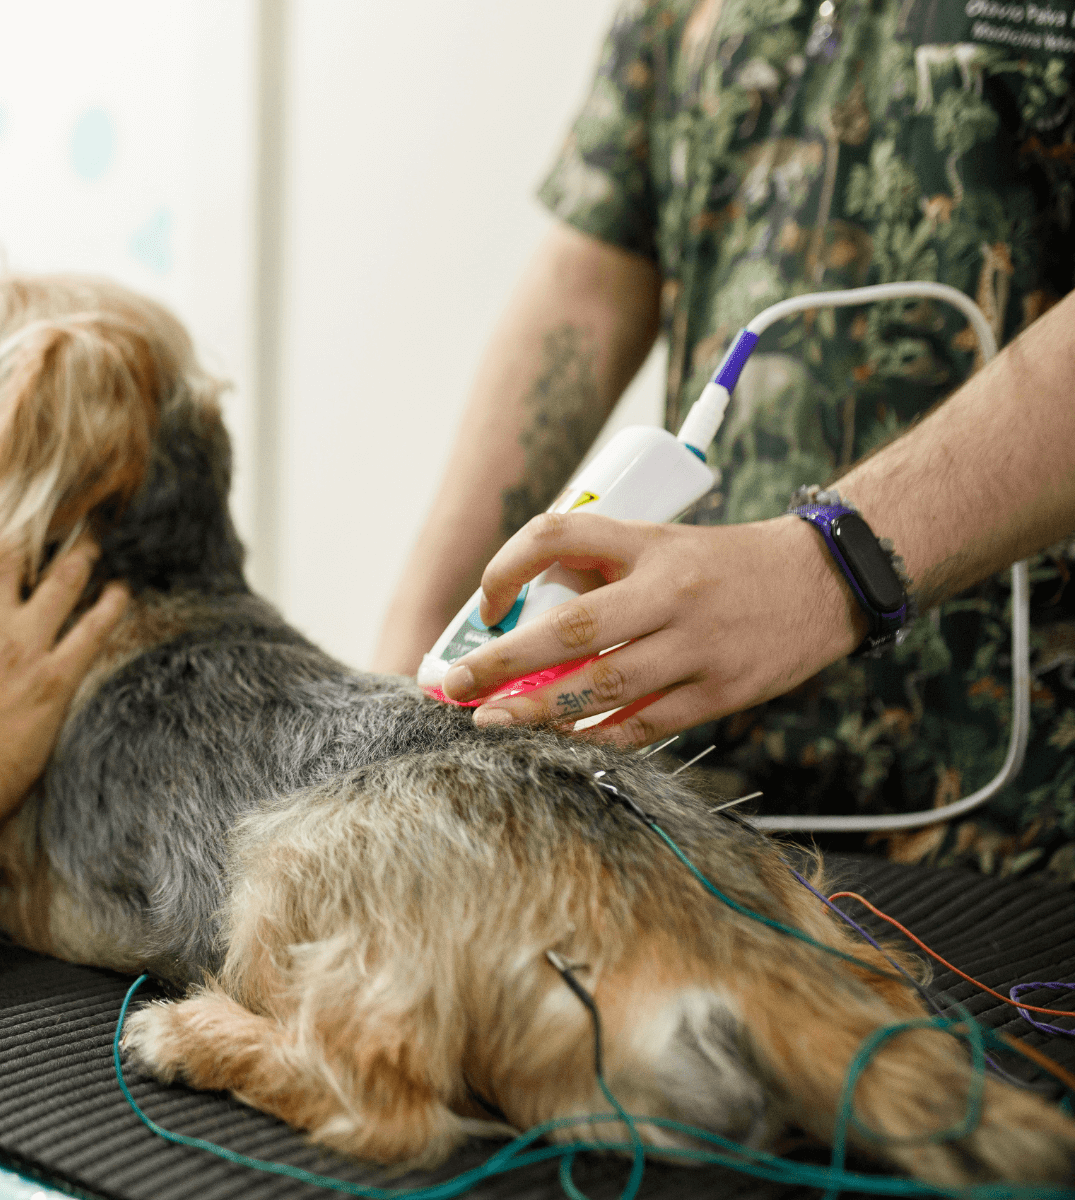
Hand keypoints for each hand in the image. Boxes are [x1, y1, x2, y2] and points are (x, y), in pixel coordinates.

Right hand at [0, 542, 128, 828]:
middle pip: (15, 550)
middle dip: (36, 528)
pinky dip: (112, 605)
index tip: (2, 529)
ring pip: (64, 577)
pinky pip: (93, 629)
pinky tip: (122, 593)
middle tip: (58, 516)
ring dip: (83, 554)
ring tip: (96, 539)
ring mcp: (22, 644)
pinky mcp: (54, 678)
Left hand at [438, 511, 867, 745]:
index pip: (559, 535)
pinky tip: (557, 745)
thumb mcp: (659, 544)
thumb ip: (598, 571)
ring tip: (492, 724)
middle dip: (503, 662)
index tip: (486, 605)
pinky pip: (645, 724)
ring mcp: (697, 645)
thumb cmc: (720, 566)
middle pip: (571, 628)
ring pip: (604, 687)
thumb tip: (522, 622)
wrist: (825, 581)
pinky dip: (597, 737)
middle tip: (455, 685)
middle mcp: (669, 591)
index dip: (508, 565)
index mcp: (648, 543)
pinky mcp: (721, 691)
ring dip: (541, 710)